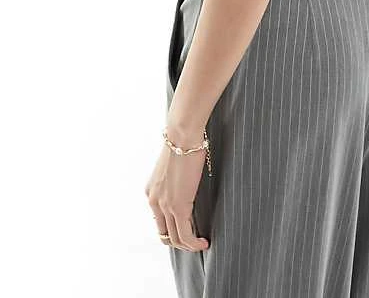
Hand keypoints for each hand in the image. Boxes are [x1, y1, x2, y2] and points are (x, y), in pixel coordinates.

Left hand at [144, 130, 209, 251]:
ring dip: (189, 246)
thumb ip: (176, 181)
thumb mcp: (174, 166)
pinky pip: (185, 235)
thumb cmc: (183, 143)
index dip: (173, 229)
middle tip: (195, 240)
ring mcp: (164, 205)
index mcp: (151, 192)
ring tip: (202, 243)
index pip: (159, 221)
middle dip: (180, 241)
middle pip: (165, 234)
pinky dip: (194, 244)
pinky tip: (205, 242)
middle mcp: (154, 201)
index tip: (189, 229)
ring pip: (175, 239)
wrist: (182, 135)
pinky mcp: (178, 206)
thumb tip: (186, 184)